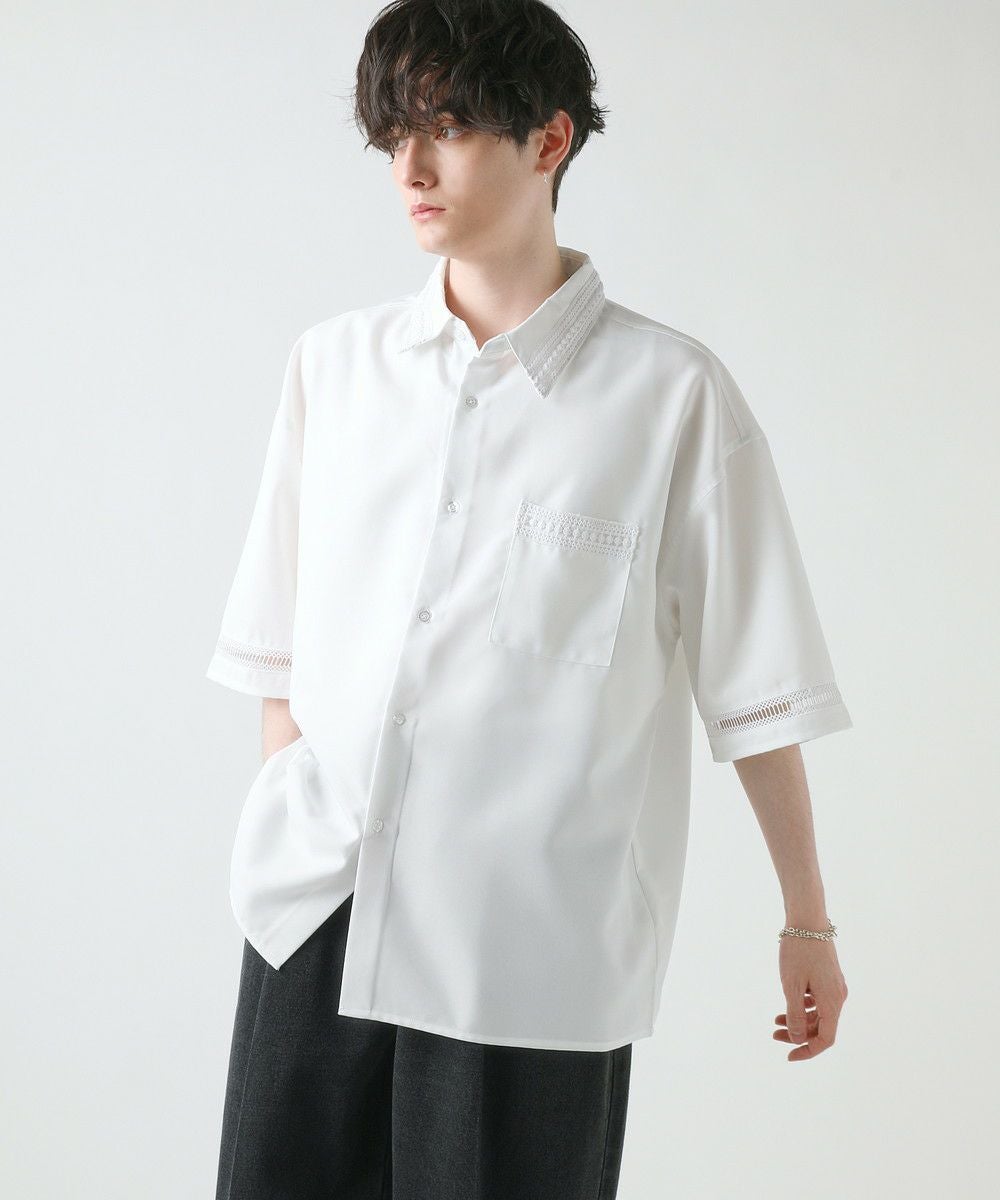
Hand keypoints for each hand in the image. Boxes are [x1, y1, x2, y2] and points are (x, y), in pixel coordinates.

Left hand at [774, 936, 847, 1059]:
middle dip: (798, 1035)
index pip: (826, 1039)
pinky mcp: (829, 977)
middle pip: (821, 1028)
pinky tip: (788, 1003)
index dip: (808, 1051)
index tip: (788, 1055)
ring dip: (799, 1020)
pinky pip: (819, 1001)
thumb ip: (796, 1014)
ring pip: (819, 1014)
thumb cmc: (798, 952)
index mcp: (832, 1002)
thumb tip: (798, 1039)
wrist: (807, 920)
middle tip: (774, 1033)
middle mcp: (838, 997)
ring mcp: (835, 986)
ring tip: (775, 1019)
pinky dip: (804, 1007)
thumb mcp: (792, 986)